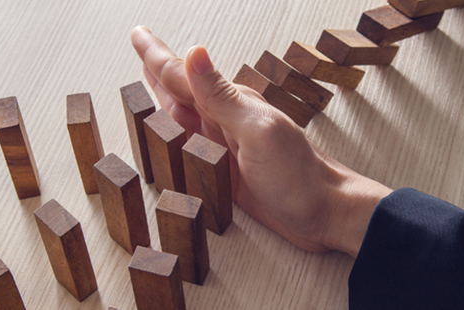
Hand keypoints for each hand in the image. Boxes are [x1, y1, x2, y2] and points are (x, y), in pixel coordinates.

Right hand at [130, 26, 391, 256]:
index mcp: (231, 106)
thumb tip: (196, 54)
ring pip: (181, 117)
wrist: (325, 214)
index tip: (138, 34)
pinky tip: (171, 135)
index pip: (183, 74)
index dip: (156, 55)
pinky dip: (174, 137)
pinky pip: (190, 147)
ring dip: (160, 99)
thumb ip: (222, 98)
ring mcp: (224, 146)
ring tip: (144, 82)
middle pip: (178, 91)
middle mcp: (224, 122)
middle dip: (155, 70)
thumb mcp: (258, 132)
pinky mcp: (225, 171)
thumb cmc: (298, 177)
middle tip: (138, 47)